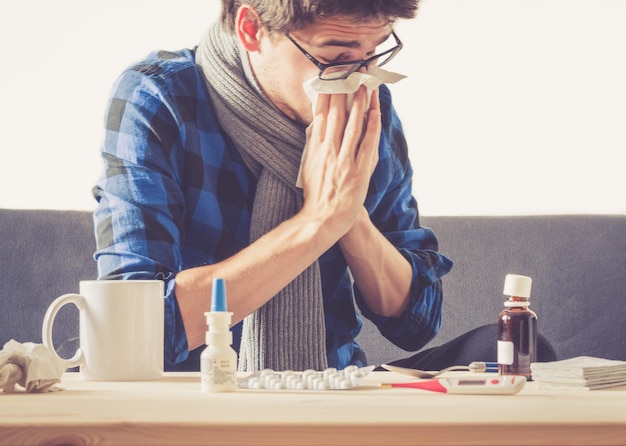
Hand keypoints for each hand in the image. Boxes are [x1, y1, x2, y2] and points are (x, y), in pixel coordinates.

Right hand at [300, 85, 380, 238]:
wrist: (322, 218)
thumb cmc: (316, 193)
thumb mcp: (307, 165)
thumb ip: (313, 143)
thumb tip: (316, 123)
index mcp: (315, 148)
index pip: (320, 114)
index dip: (326, 93)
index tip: (331, 77)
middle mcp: (328, 150)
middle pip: (336, 113)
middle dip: (343, 90)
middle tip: (350, 72)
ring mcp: (344, 159)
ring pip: (352, 124)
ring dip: (359, 102)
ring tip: (364, 84)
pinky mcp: (358, 170)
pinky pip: (367, 143)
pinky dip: (371, 126)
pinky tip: (374, 111)